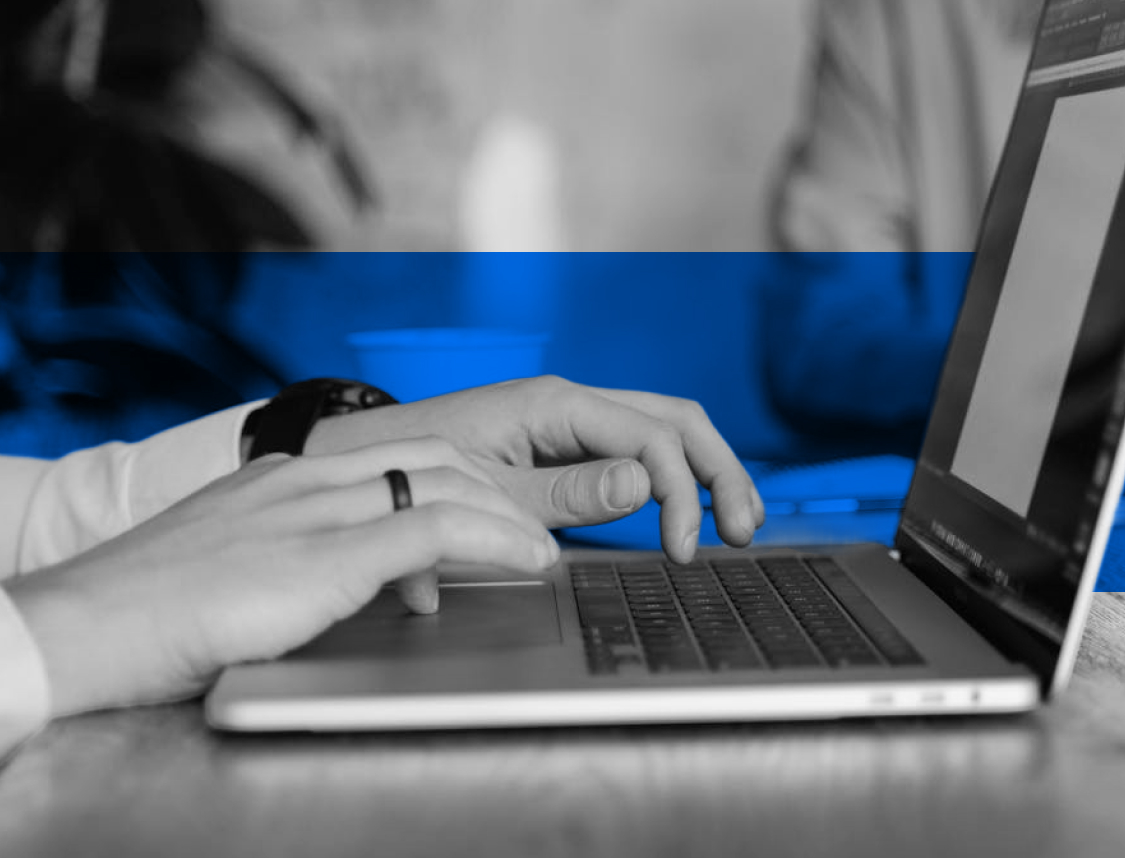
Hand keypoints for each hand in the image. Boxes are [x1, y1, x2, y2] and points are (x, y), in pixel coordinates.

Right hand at [5, 438, 557, 716]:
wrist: (84, 626)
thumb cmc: (154, 611)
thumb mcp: (243, 568)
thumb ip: (306, 561)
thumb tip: (376, 585)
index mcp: (283, 478)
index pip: (395, 455)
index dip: (458, 479)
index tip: (492, 510)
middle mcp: (304, 480)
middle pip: (434, 455)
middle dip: (495, 489)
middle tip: (530, 529)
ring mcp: (314, 511)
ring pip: (444, 480)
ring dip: (508, 513)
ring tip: (540, 548)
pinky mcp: (323, 555)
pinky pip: (434, 529)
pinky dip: (494, 540)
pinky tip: (526, 559)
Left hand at [305, 377, 765, 561]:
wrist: (365, 459)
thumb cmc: (414, 471)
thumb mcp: (489, 491)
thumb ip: (567, 492)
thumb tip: (644, 486)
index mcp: (556, 404)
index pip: (650, 439)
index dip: (681, 493)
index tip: (682, 549)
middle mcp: (572, 401)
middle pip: (676, 420)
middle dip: (720, 471)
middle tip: (742, 530)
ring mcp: (572, 419)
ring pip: (666, 428)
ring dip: (708, 470)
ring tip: (736, 519)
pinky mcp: (566, 442)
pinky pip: (638, 445)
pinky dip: (675, 474)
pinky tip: (690, 505)